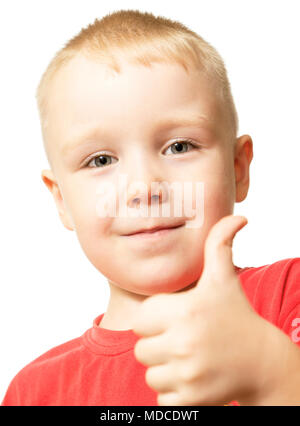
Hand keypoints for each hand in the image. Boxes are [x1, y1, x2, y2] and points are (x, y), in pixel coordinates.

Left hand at [132, 215, 269, 404]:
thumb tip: (237, 215)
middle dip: (158, 345)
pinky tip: (194, 378)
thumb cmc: (237, 315)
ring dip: (165, 368)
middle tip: (184, 340)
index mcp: (184, 311)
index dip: (155, 320)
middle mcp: (184, 342)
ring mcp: (187, 374)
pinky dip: (173, 391)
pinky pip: (161, 397)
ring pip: (151, 373)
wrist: (262, 361)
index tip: (177, 319)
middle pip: (142, 348)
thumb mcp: (224, 278)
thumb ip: (220, 244)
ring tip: (191, 359)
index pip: (140, 319)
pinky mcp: (191, 400)